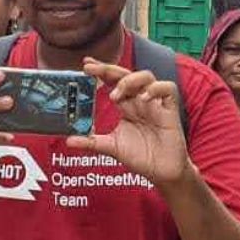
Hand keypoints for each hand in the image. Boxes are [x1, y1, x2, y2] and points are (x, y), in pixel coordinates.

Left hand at [67, 60, 189, 186]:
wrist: (161, 173)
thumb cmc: (140, 157)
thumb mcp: (111, 148)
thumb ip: (91, 142)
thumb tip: (68, 140)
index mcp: (127, 106)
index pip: (113, 81)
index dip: (101, 71)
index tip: (86, 66)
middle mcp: (140, 101)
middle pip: (126, 74)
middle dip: (109, 69)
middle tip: (92, 69)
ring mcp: (156, 104)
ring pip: (147, 76)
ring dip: (129, 81)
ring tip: (116, 95)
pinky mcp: (171, 110)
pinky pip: (168, 89)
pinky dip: (155, 89)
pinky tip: (143, 98)